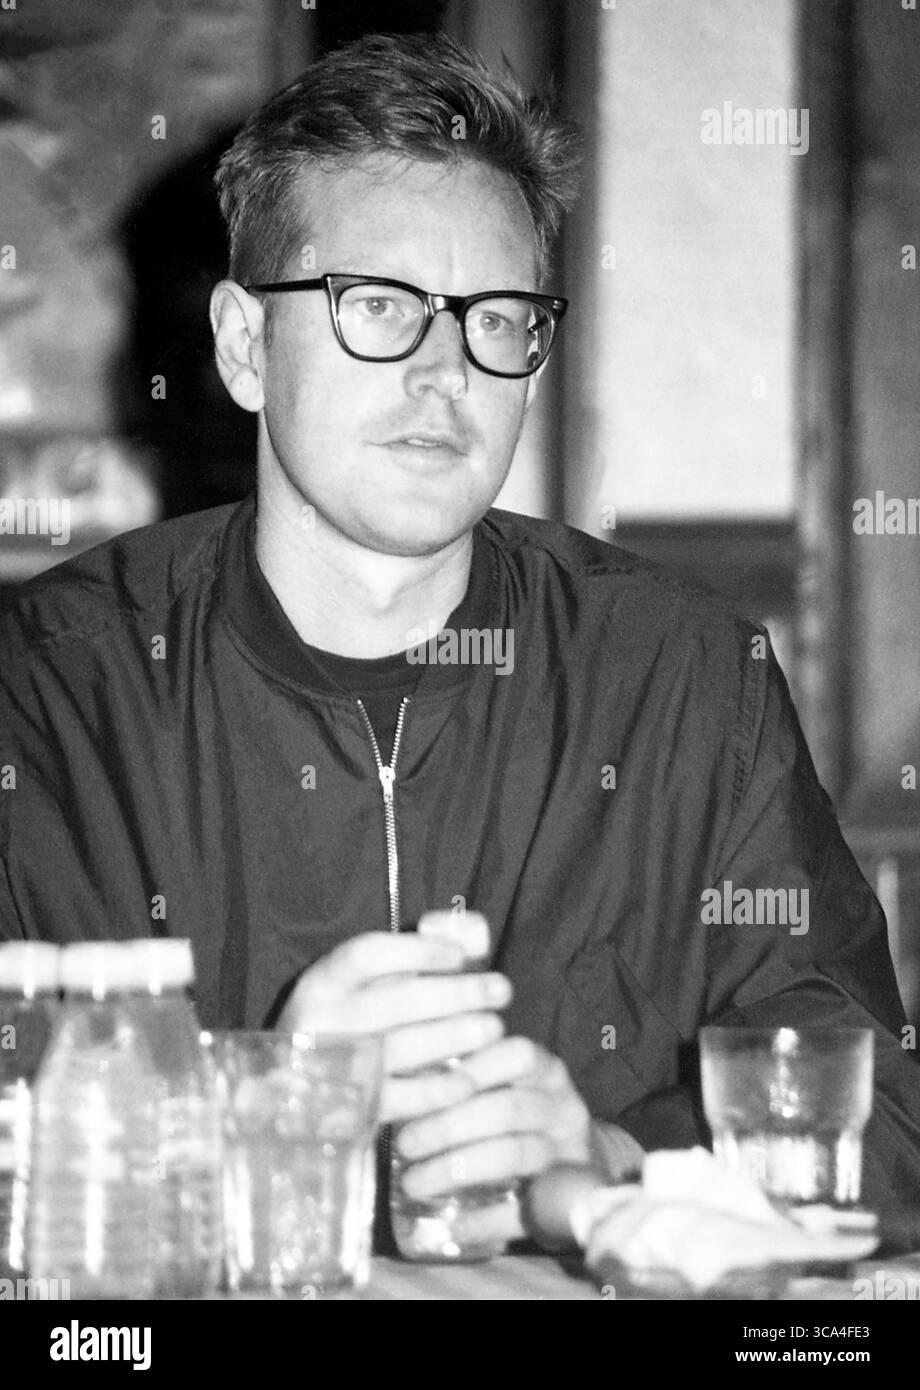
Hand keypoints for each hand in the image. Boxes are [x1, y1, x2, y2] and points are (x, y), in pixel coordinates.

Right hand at [276, 931, 511, 1122]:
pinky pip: (403, 1098)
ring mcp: (334, 1067)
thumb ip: (416, 955)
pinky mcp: (352, 1108)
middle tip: (501, 990)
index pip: (367, 954)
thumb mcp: (371, 984)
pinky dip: (441, 1089)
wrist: (305, 1093)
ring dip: (456, 1036)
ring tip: (493, 1027)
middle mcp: (321, 1022)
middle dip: (458, 994)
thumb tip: (474, 938)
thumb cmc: (356, 1022)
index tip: (459, 956)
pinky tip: (470, 1079)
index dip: (418, 951)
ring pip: (402, 1047)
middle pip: (396, 1001)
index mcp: (323, 982)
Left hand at [392, 1037, 594, 1243]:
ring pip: (514, 1155)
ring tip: (414, 1182)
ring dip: (457, 1169)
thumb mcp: (504, 1085)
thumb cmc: (518, 1114)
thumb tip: (396, 1080)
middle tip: (406, 1143)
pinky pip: (523, 1212)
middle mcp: (564, 1107)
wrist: (575, 1164)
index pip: (519, 1055)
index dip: (476, 1066)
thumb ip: (463, 1078)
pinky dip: (484, 1220)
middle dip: (449, 1126)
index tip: (431, 1084)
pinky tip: (451, 1224)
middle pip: (508, 1109)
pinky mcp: (563, 1202)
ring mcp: (569, 1154)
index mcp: (546, 1071)